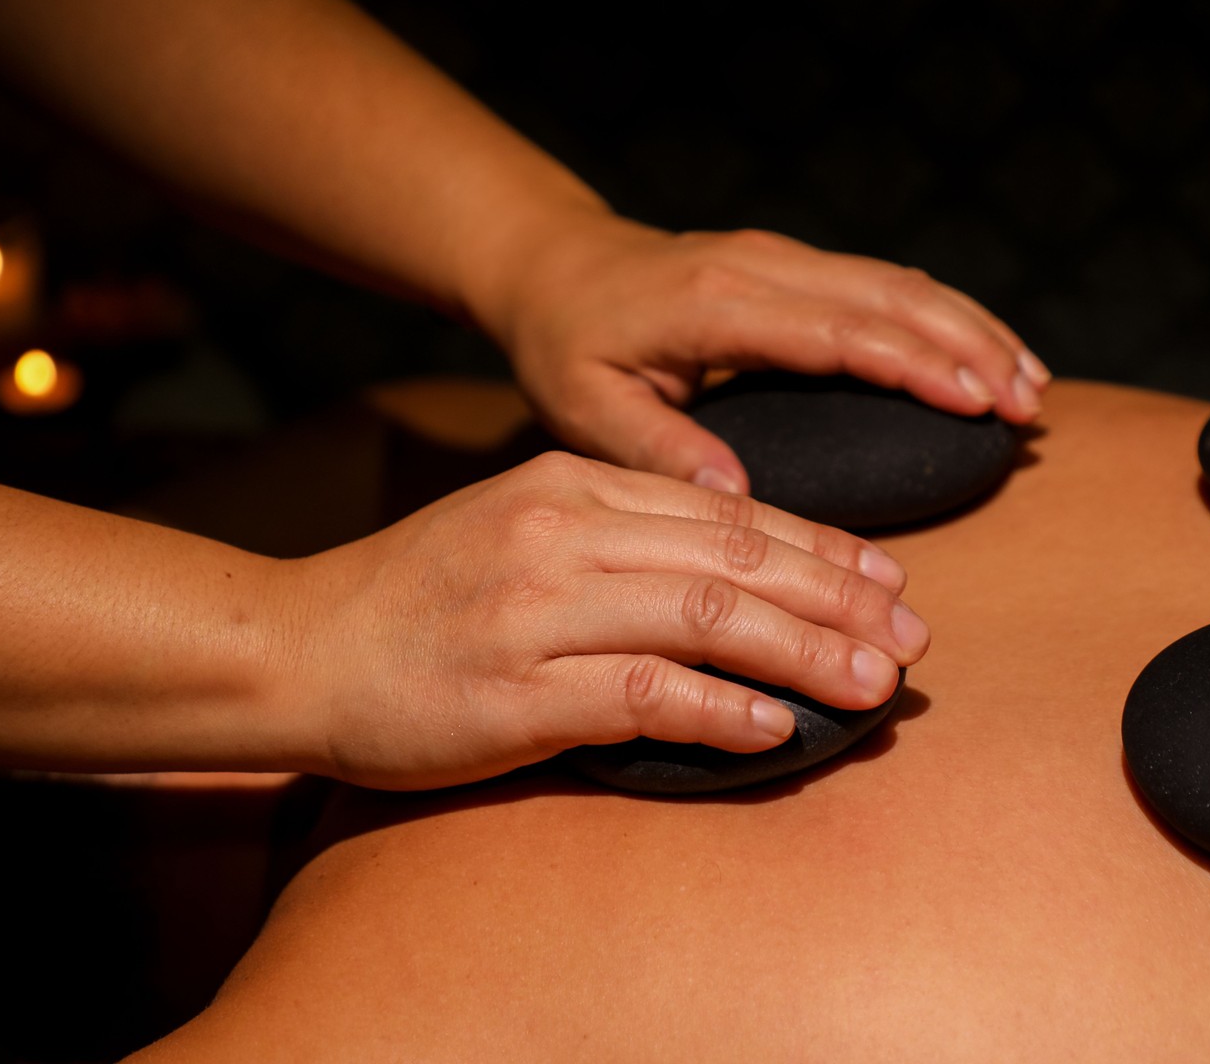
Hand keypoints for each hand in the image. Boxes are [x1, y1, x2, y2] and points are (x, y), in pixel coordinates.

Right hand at [284, 450, 926, 789]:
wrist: (297, 648)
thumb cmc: (418, 598)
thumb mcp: (520, 527)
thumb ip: (620, 536)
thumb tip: (738, 573)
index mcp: (571, 482)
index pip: (728, 512)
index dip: (821, 547)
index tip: (889, 579)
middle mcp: (562, 529)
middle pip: (735, 558)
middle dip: (839, 598)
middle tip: (912, 637)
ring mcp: (538, 606)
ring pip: (705, 617)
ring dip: (804, 653)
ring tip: (874, 684)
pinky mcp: (516, 689)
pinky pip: (642, 694)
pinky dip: (720, 710)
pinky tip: (775, 727)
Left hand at [485, 218, 1049, 492]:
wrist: (554, 264)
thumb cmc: (568, 342)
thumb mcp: (586, 406)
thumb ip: (659, 450)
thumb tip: (739, 500)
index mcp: (716, 303)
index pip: (834, 331)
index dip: (911, 363)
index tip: (974, 401)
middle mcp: (761, 265)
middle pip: (888, 295)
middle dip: (968, 345)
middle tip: (1028, 405)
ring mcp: (782, 255)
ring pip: (898, 281)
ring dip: (969, 326)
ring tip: (1029, 383)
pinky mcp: (793, 261)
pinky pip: (882, 281)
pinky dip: (942, 314)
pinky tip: (982, 350)